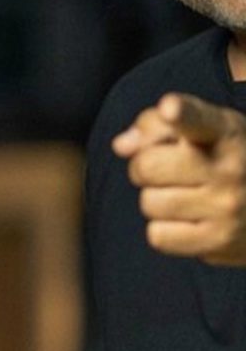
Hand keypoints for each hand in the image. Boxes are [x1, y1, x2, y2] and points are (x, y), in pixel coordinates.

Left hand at [112, 93, 245, 264]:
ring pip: (149, 202)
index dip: (181, 113)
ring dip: (155, 199)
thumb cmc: (224, 160)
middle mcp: (229, 168)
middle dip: (144, 167)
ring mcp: (225, 207)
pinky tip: (186, 219)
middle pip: (147, 166)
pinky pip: (158, 235)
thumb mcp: (204, 130)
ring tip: (182, 195)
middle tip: (163, 169)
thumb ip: (156, 125)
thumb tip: (121, 145)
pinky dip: (163, 229)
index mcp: (225, 131)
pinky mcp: (218, 241)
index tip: (169, 108)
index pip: (198, 119)